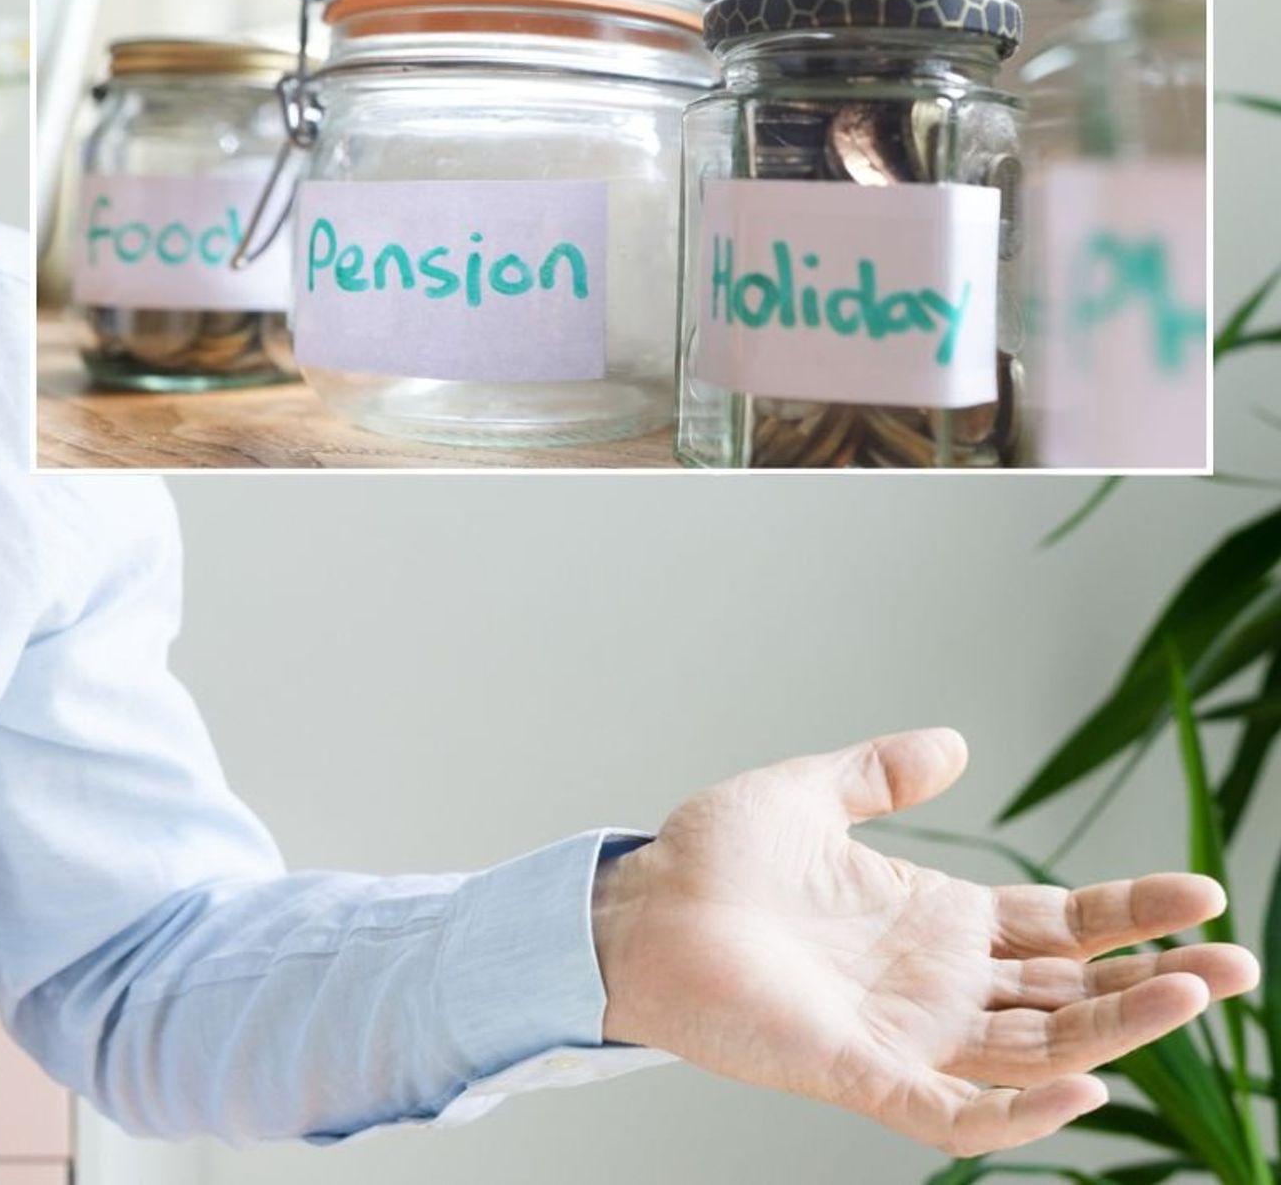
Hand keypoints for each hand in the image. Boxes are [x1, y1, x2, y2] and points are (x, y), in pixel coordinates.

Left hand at [592, 727, 1260, 1155]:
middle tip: (1235, 962)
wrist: (632, 908)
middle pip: (1072, 993)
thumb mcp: (807, 795)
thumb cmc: (709, 858)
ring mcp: (905, 1034)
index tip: (1200, 893)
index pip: (1059, 926)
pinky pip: (955, 1112)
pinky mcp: (860, 1073)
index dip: (1130, 915)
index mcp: (934, 920)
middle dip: (1157, 982)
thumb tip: (955, 741)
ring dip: (1117, 1031)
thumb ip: (879, 773)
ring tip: (1195, 993)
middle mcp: (936, 984)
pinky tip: (1083, 1082)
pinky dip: (1020, 1111)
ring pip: (1038, 1050)